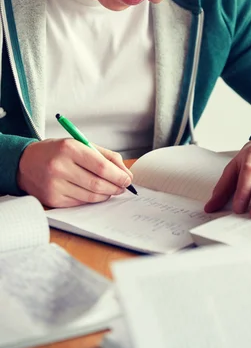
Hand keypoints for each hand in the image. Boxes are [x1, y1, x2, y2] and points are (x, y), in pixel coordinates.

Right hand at [17, 139, 133, 207]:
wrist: (25, 163)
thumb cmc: (57, 152)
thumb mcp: (81, 145)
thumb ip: (106, 156)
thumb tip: (126, 174)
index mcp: (69, 149)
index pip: (102, 167)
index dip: (119, 176)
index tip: (127, 179)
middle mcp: (60, 167)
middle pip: (98, 184)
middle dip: (116, 187)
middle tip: (122, 186)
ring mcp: (54, 185)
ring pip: (91, 196)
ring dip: (106, 194)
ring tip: (111, 189)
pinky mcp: (52, 199)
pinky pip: (80, 202)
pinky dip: (92, 199)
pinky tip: (95, 193)